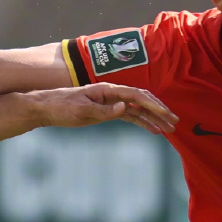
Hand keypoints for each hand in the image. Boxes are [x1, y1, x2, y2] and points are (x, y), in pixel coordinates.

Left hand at [24, 83, 176, 133]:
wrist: (48, 108)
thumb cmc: (62, 107)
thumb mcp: (81, 111)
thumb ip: (104, 111)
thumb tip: (124, 108)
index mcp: (107, 90)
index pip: (136, 95)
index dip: (153, 104)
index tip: (165, 114)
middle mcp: (113, 94)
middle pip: (142, 101)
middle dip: (159, 111)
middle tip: (174, 123)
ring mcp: (111, 103)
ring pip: (138, 110)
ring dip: (153, 119)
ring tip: (168, 129)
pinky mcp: (108, 112)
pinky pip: (130, 116)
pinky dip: (142, 122)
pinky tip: (153, 130)